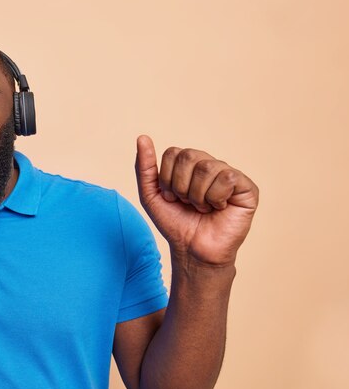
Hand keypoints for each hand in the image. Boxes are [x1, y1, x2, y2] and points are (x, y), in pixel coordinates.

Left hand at [135, 135, 257, 265]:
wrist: (192, 250)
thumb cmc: (175, 222)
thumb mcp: (151, 194)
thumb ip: (144, 167)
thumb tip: (142, 137)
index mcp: (189, 163)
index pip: (173, 152)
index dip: (167, 179)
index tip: (172, 197)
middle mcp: (209, 164)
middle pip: (189, 156)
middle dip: (181, 186)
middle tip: (188, 203)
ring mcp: (229, 174)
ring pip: (207, 167)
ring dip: (198, 195)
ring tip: (203, 207)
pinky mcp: (246, 187)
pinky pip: (227, 177)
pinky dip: (216, 197)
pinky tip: (219, 208)